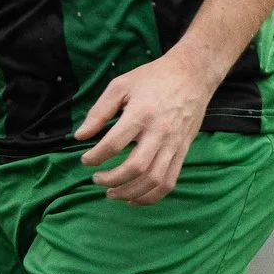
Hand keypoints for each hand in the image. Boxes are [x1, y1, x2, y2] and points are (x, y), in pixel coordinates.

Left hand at [75, 49, 219, 205]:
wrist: (192, 75)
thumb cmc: (153, 78)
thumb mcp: (121, 85)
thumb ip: (99, 111)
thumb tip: (80, 136)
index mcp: (141, 114)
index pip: (113, 144)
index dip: (95, 157)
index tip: (85, 160)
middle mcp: (160, 132)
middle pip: (135, 167)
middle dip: (112, 179)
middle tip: (97, 180)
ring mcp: (174, 144)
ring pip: (154, 180)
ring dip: (130, 192)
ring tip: (113, 193)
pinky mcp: (183, 151)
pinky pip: (169, 181)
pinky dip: (152, 196)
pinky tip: (135, 199)